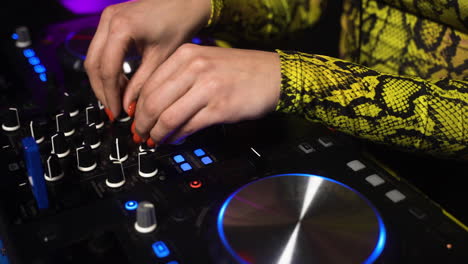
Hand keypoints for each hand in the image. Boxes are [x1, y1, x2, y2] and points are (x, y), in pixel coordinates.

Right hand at [84, 0, 211, 117]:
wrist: (185, 1)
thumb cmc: (179, 23)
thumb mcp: (161, 58)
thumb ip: (142, 83)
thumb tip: (128, 106)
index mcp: (122, 28)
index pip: (108, 70)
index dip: (110, 95)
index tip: (117, 112)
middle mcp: (109, 20)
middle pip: (93, 64)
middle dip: (102, 90)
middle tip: (113, 110)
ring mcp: (107, 18)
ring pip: (93, 58)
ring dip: (103, 81)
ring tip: (118, 100)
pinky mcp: (111, 21)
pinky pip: (101, 50)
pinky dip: (108, 69)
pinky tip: (120, 84)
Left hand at [133, 43, 281, 144]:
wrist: (275, 75)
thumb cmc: (242, 71)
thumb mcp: (206, 63)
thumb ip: (180, 79)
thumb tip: (156, 106)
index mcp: (187, 54)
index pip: (149, 83)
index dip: (137, 106)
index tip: (135, 119)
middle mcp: (194, 68)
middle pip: (153, 101)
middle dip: (142, 124)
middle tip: (140, 135)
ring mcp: (207, 87)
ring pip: (167, 116)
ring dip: (156, 134)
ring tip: (154, 140)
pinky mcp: (219, 107)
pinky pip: (188, 126)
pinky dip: (177, 137)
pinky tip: (175, 139)